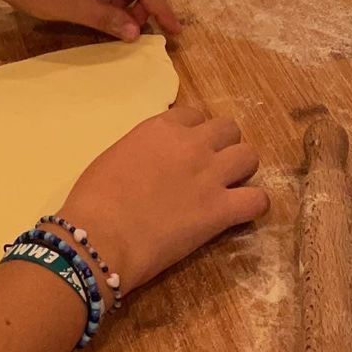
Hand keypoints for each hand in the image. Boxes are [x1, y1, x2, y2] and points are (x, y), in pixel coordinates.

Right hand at [56, 107, 268, 293]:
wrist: (100, 235)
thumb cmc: (93, 198)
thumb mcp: (115, 156)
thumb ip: (142, 150)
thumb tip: (151, 161)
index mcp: (161, 128)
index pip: (194, 116)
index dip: (193, 133)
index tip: (187, 150)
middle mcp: (192, 144)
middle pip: (228, 130)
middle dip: (222, 146)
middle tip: (210, 168)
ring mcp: (210, 176)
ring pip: (249, 157)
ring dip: (241, 170)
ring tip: (229, 187)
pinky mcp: (220, 210)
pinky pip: (258, 200)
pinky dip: (254, 205)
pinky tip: (240, 213)